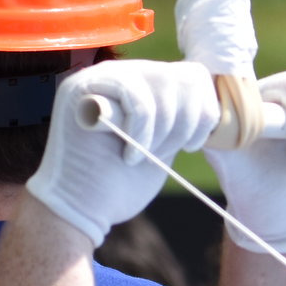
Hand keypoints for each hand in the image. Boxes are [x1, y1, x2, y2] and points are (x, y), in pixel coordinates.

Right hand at [24, 60, 219, 248]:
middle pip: (184, 76)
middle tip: (164, 153)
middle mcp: (120, 73)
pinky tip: (128, 155)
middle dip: (185, 123)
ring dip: (162, 131)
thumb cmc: (118, 186)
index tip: (189, 145)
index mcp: (140, 85)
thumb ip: (176, 117)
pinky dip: (140, 132)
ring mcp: (99, 77)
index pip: (191, 75)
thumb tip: (207, 96)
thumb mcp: (160, 144)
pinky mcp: (84, 88)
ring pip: (164, 84)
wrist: (78, 212)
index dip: (203, 111)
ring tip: (140, 156)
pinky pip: (137, 97)